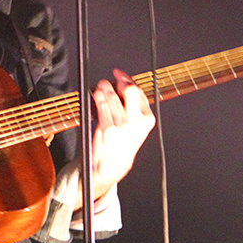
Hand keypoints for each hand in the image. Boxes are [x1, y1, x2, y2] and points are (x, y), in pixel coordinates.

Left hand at [84, 69, 154, 204]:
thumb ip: (134, 108)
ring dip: (104, 87)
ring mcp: (121, 124)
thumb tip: (124, 86)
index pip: (139, 92)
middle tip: (112, 79)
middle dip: (119, 80)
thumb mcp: (137, 128)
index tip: (120, 75)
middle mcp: (136, 121)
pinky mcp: (107, 128)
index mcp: (147, 120)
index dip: (128, 80)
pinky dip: (97, 97)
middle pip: (129, 89)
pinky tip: (96, 95)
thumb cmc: (123, 146)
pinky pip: (101, 105)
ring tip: (101, 87)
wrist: (112, 167)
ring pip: (112, 95)